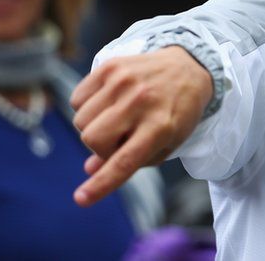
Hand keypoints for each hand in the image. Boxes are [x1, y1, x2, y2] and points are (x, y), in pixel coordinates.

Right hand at [71, 46, 212, 206]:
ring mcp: (124, 81)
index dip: (101, 184)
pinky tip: (108, 102)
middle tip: (119, 139)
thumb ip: (131, 161)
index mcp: (160, 127)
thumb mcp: (165, 142)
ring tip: (117, 118)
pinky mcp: (110, 66)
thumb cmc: (175, 112)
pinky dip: (87, 106)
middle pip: (93, 139)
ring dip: (93, 126)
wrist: (187, 67)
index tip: (81, 199)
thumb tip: (89, 170)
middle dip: (100, 148)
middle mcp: (141, 102)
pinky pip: (77, 98)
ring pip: (81, 120)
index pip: (124, 161)